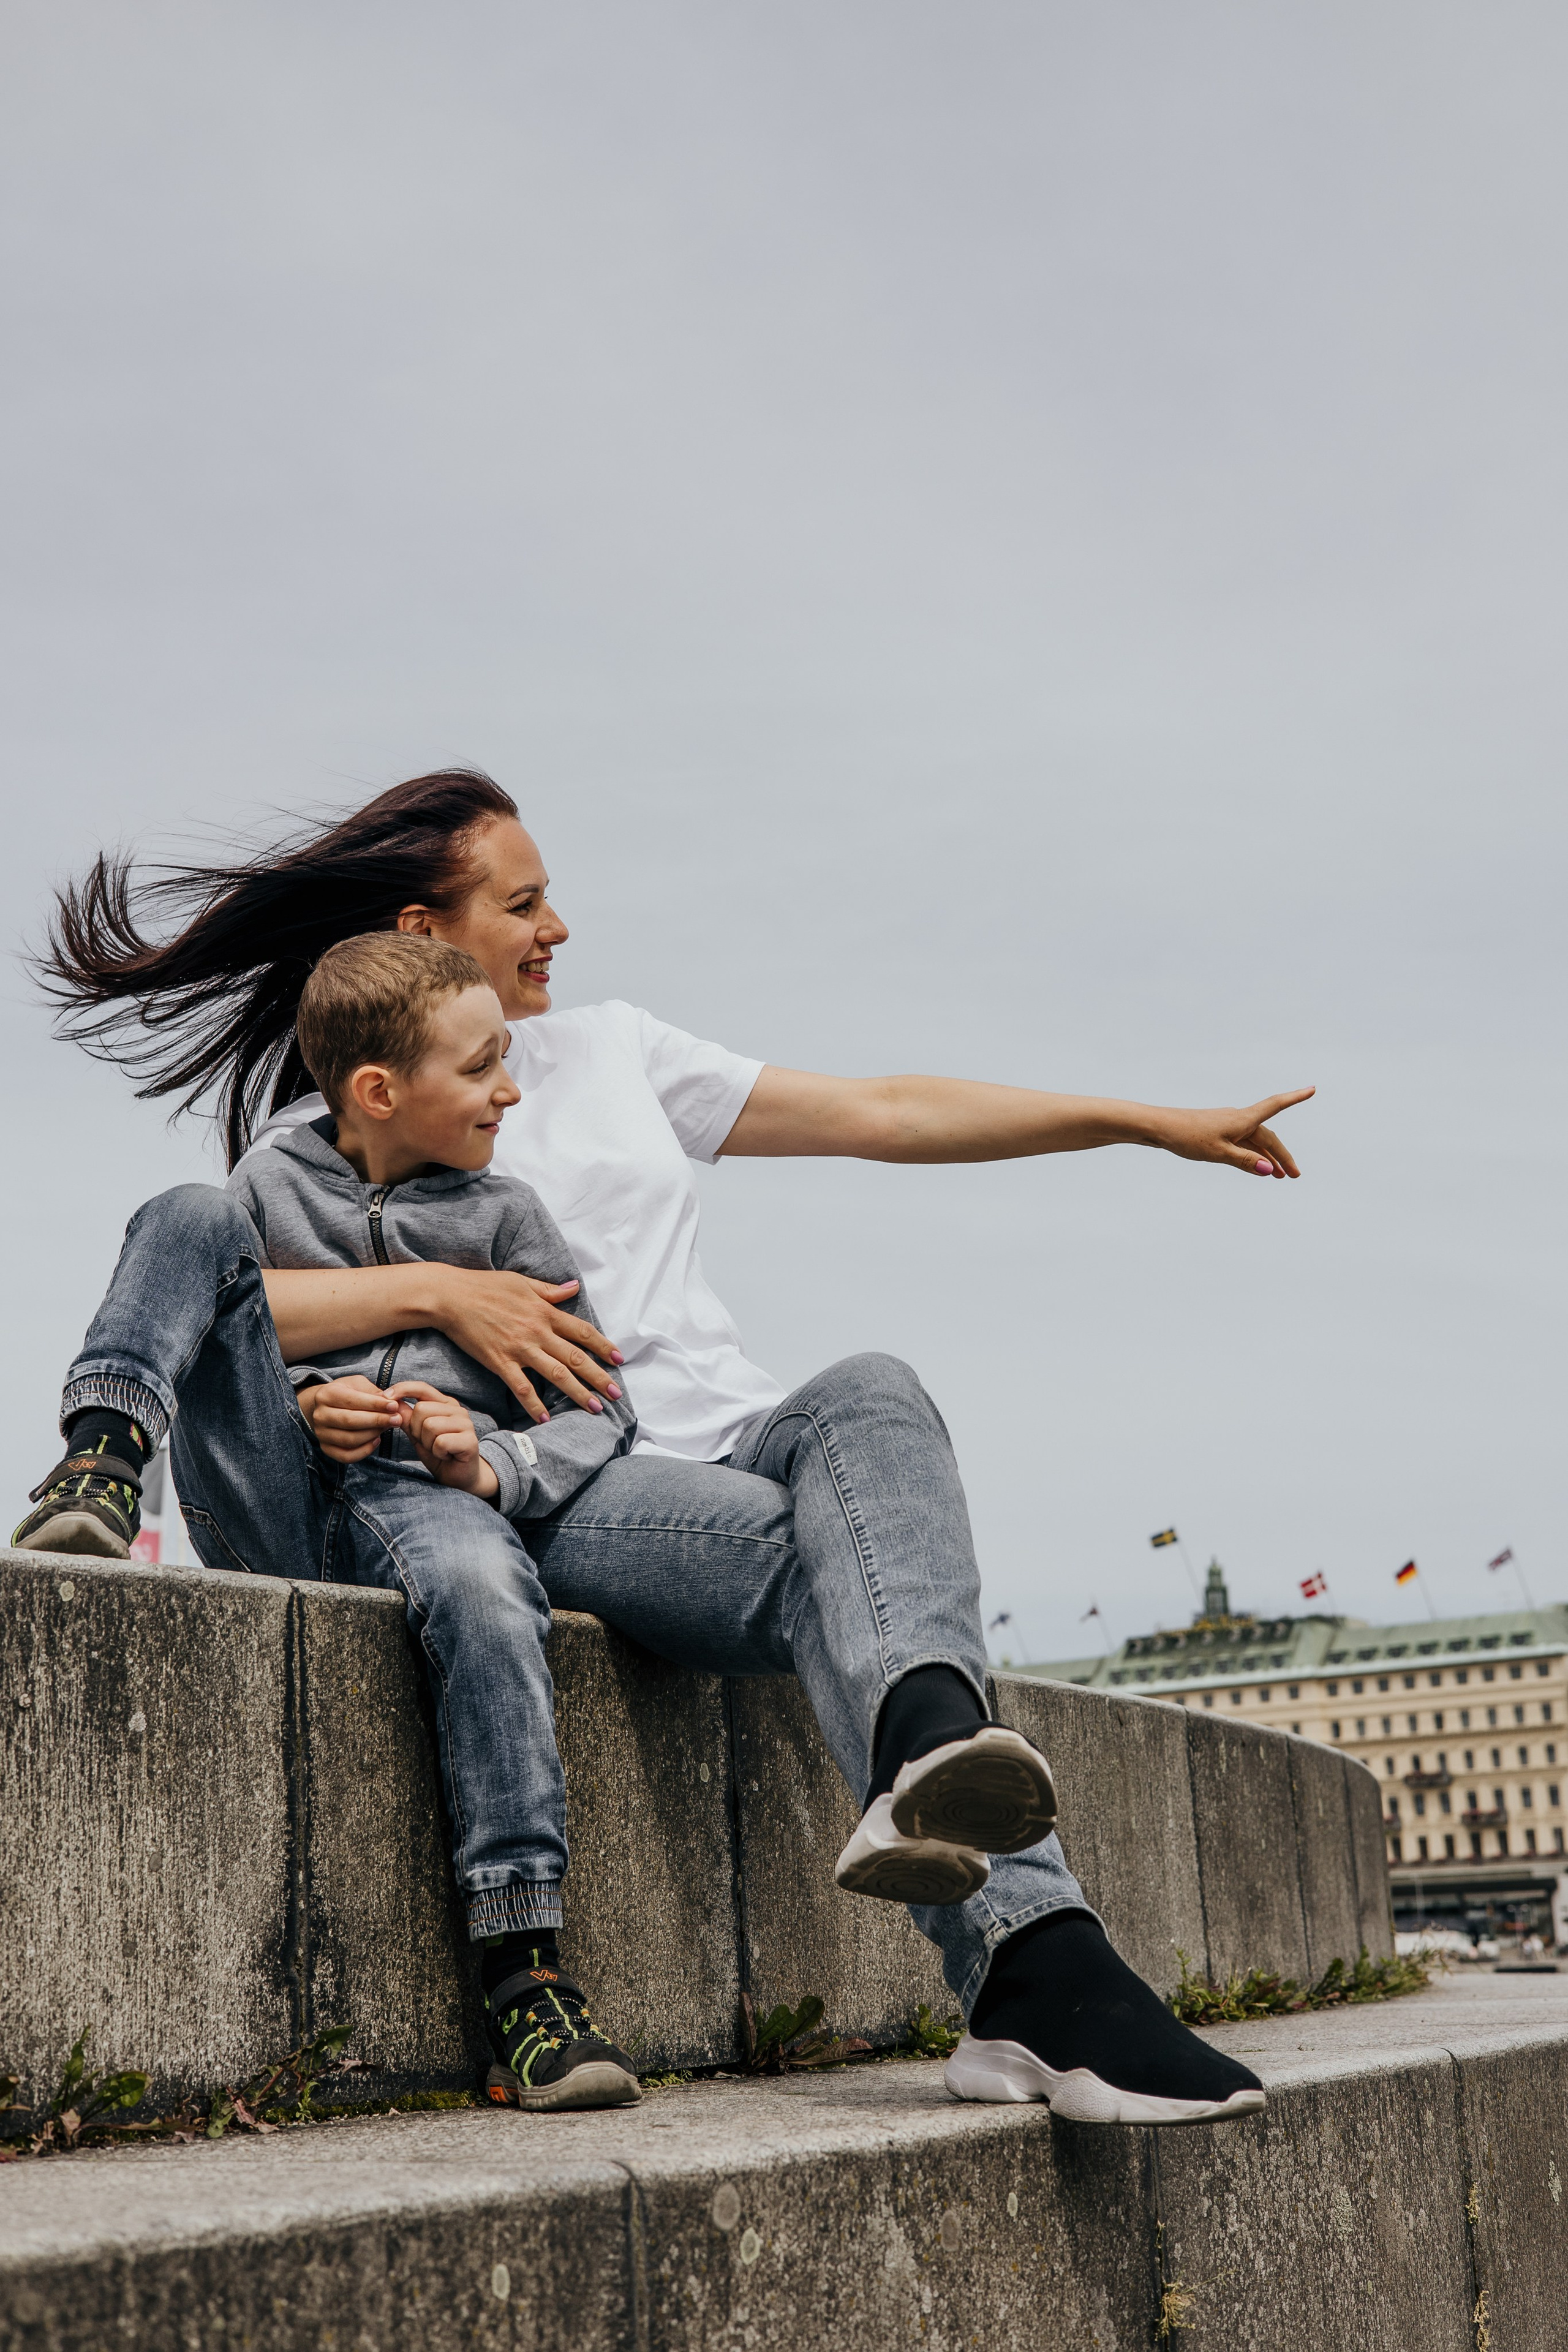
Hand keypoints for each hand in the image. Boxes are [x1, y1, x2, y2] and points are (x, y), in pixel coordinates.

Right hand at [296, 1375, 402, 1463]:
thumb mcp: (357, 1384)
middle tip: (396, 1419)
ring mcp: (321, 1434)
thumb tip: (389, 1402)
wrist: (327, 1406)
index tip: (394, 1406)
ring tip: (387, 1427)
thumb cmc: (346, 1393)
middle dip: (377, 1420)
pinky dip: (364, 1451)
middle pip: (350, 1421)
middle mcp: (320, 1415)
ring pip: (350, 1440)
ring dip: (373, 1434)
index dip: (375, 1404)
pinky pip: (346, 1456)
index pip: (352, 1401)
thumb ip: (372, 1392)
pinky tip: (376, 1440)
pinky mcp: (326, 1448)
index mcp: (326, 1394)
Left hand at [389, 1381, 499, 1499]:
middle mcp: (457, 1410)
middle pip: (421, 1409)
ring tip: (437, 1450)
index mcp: (445, 1404)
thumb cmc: (439, 1454)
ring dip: (428, 1443)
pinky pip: (441, 1442)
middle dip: (416, 1430)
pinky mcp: (470, 1440)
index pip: (422, 1388)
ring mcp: (466, 1424)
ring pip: (430, 1425)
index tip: (386, 1397)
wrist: (458, 1477)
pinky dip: (438, 1452)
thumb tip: (391, 1402)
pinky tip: (446, 1456)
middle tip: (428, 1443)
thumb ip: (407, 1418)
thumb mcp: (417, 1435)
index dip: (403, 1389)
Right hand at [426, 1268, 624, 1425]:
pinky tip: (545, 1418)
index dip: (603, 1345)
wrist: (451, 1296)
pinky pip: (521, 1387)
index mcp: (545, 1312)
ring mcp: (519, 1348)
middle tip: (617, 1394)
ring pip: (556, 1374)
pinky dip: (534, 1404)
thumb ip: (550, 1290)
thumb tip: (575, 1287)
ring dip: (577, 1393)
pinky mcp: (499, 1362)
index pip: (582, 1331)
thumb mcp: (522, 1282)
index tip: (619, 1358)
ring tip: (595, 1408)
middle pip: (575, 1357)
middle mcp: (537, 1331)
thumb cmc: (486, 1286)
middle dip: (599, 1377)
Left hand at [1148, 1087, 1315, 1177]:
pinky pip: (1243, 1144)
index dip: (1295, 1098)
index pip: (1275, 1105)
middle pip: (1267, 1136)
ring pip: (1255, 1142)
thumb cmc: (1187, 1137)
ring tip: (1278, 1176)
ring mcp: (1228, 1125)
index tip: (1313, 1089)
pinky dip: (1252, 1155)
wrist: (1159, 1128)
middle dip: (1282, 1156)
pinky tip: (1255, 1167)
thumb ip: (1245, 1161)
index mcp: (1242, 1119)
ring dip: (1267, 1158)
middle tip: (1294, 1175)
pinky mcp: (1217, 1132)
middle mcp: (1238, 1119)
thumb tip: (1270, 1171)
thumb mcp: (1218, 1153)